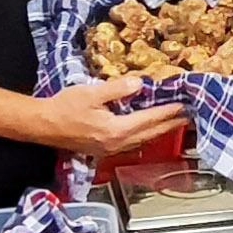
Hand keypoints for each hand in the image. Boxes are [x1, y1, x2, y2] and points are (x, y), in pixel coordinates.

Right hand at [33, 77, 188, 156]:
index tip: (185, 105)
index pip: (151, 120)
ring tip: (175, 121)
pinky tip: (149, 129)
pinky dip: (146, 134)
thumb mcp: (91, 93)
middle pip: (152, 133)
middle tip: (189, 115)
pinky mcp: (106, 149)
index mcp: (117, 130)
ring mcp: (112, 149)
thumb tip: (140, 84)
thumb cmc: (64, 108)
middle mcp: (119, 143)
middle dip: (172, 124)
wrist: (43, 126)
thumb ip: (117, 89)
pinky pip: (134, 142)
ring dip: (161, 130)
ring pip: (144, 140)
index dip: (170, 112)